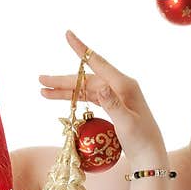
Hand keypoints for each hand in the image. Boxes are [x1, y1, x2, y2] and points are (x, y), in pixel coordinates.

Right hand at [39, 31, 167, 160]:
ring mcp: (116, 96)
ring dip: (65, 91)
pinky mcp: (113, 106)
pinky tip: (64, 99)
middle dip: (63, 80)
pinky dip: (75, 98)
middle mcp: (120, 87)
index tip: (68, 34)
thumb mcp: (127, 123)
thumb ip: (112, 104)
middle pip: (86, 79)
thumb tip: (99, 87)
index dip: (81, 49)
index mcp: (124, 85)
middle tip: (40, 80)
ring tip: (44, 92)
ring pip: (85, 89)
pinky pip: (90, 98)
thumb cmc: (141, 140)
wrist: (150, 155)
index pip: (98, 63)